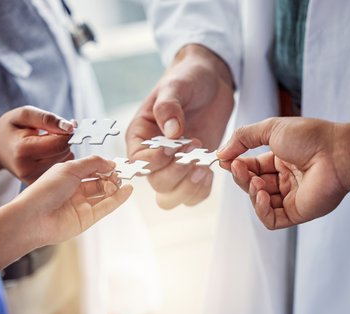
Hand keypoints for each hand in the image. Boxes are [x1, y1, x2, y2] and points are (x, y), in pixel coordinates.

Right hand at [0, 106, 75, 183]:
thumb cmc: (10, 128)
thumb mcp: (24, 115)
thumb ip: (47, 119)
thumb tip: (70, 127)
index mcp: (23, 150)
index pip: (59, 143)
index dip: (68, 132)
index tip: (68, 124)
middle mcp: (28, 169)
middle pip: (64, 152)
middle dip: (64, 139)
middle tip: (53, 132)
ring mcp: (32, 179)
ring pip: (65, 161)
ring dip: (62, 149)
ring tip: (46, 143)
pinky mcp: (37, 183)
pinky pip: (61, 168)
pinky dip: (59, 158)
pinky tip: (46, 153)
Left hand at [16, 155, 132, 245]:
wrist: (33, 218)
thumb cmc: (45, 190)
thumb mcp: (70, 168)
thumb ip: (93, 163)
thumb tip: (110, 163)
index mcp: (68, 176)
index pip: (92, 168)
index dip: (104, 166)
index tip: (116, 164)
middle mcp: (75, 190)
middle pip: (100, 182)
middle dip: (111, 177)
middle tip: (120, 174)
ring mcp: (82, 205)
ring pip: (104, 194)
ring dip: (115, 187)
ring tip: (123, 181)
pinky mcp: (87, 219)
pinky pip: (106, 207)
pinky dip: (118, 199)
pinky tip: (127, 190)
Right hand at [126, 44, 234, 208]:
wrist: (211, 82)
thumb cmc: (188, 79)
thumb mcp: (176, 86)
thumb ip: (169, 106)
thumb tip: (172, 131)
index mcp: (140, 137)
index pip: (138, 162)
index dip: (154, 161)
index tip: (174, 147)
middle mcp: (154, 156)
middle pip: (156, 184)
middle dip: (177, 173)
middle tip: (195, 148)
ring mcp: (174, 166)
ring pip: (172, 197)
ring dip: (188, 188)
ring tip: (203, 166)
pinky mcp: (194, 170)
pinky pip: (193, 196)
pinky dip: (201, 190)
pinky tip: (210, 171)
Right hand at [218, 118, 349, 229]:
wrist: (336, 152)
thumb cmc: (309, 137)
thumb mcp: (270, 128)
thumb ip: (243, 137)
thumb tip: (221, 153)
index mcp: (281, 158)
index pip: (251, 166)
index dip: (236, 164)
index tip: (223, 160)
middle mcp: (286, 178)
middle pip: (252, 184)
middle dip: (241, 176)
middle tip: (237, 167)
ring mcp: (292, 196)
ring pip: (259, 202)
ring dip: (251, 192)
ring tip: (256, 182)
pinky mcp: (298, 212)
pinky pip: (271, 219)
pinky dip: (261, 210)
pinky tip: (262, 196)